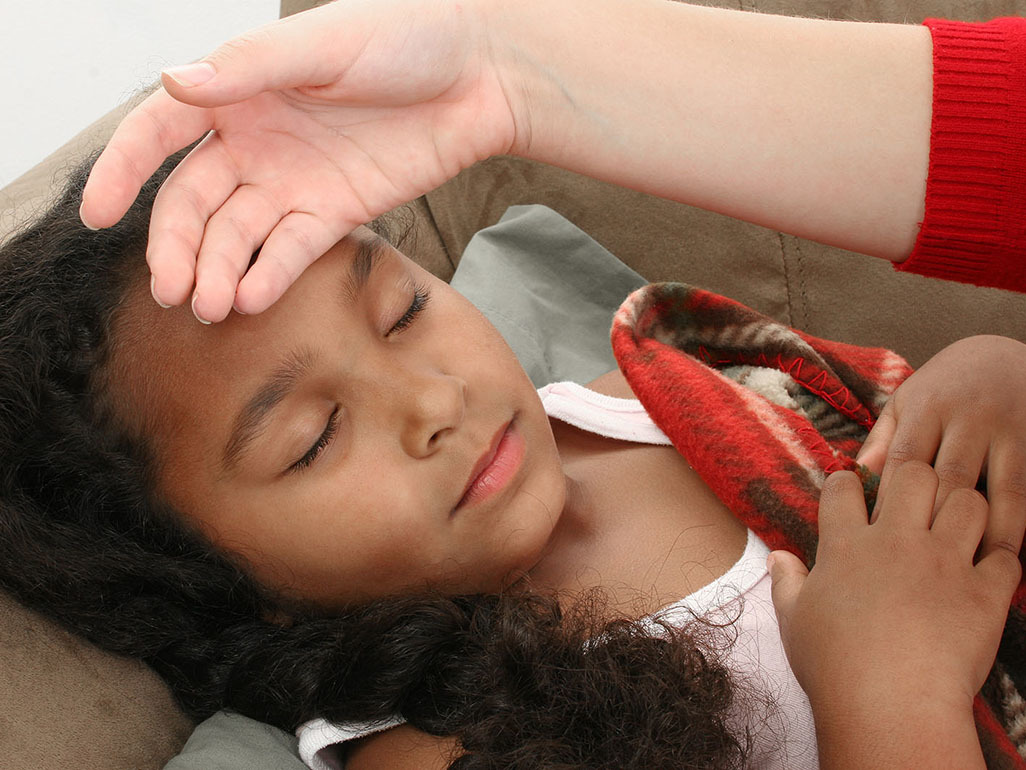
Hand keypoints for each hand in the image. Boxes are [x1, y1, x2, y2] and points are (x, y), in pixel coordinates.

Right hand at [79, 0, 518, 322]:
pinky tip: (252, 298)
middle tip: (171, 290)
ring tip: (210, 306)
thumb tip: (174, 83)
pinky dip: (271, 275)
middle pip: (195, 202)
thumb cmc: (406, 36)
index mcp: (237, 89)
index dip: (124, 172)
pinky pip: (293, 250)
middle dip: (177, 246)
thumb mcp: (322, 45)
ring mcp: (294, 180)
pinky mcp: (336, 211)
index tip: (98, 214)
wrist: (481, 74)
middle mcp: (255, 140)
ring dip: (219, 271)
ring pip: (239, 235)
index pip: (159, 133)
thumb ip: (249, 69)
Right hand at [769, 465, 1021, 765]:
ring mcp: (945, 564)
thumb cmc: (833, 666)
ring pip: (969, 502)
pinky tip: (987, 572)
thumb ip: (786, 582)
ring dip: (964, 510)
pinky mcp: (984, 594)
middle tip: (913, 503)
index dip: (848, 484)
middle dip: (914, 478)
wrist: (888, 707)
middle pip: (913, 474)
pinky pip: (1007, 557)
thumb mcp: (793, 620)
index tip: (852, 498)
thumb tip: (777, 558)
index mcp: (846, 545)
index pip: (844, 486)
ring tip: (956, 530)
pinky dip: (1001, 561)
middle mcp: (897, 542)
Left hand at [857, 335, 1025, 562]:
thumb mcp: (907, 402)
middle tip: (917, 572)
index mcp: (927, 409)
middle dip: (935, 524)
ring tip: (973, 574)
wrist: (1004, 353)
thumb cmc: (942, 389)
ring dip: (988, 533)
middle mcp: (969, 419)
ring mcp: (1009, 432)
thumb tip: (856, 476)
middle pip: (951, 479)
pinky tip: (1009, 555)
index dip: (891, 503)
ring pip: (1000, 490)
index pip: (905, 462)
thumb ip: (883, 439)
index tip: (877, 544)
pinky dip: (1021, 523)